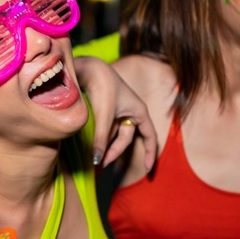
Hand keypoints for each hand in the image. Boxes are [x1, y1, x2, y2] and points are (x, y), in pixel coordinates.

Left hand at [73, 55, 157, 170]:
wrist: (89, 68)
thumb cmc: (102, 87)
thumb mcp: (103, 116)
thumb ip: (100, 139)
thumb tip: (96, 161)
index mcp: (140, 111)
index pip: (150, 137)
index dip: (150, 153)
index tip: (147, 170)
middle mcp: (132, 112)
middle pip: (127, 139)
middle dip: (115, 152)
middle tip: (101, 164)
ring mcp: (120, 111)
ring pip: (115, 135)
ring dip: (106, 146)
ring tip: (94, 157)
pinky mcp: (107, 110)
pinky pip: (107, 129)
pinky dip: (101, 138)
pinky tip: (92, 145)